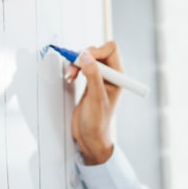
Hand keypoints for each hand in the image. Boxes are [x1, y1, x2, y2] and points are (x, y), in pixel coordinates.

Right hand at [69, 41, 121, 164]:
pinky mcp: (88, 83)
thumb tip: (86, 55)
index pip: (110, 49)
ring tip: (70, 75)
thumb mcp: (95, 98)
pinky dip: (73, 68)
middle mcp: (109, 76)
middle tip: (73, 69)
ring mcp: (98, 79)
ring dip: (76, 62)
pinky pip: (81, 67)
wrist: (90, 138)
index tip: (84, 60)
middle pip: (97, 52)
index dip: (96, 51)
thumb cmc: (98, 123)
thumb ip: (92, 75)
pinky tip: (70, 77)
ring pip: (88, 58)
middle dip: (83, 56)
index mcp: (118, 77)